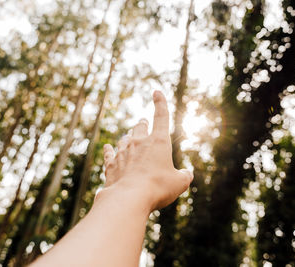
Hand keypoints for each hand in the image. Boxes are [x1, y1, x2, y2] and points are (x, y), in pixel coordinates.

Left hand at [101, 90, 192, 210]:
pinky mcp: (111, 164)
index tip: (156, 92)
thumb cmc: (158, 187)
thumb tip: (187, 174)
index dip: (160, 103)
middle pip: (140, 127)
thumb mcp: (179, 183)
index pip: (161, 117)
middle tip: (142, 121)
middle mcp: (139, 142)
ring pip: (125, 138)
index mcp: (159, 142)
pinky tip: (107, 147)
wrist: (129, 197)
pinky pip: (109, 153)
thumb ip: (184, 176)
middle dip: (143, 124)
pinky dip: (109, 150)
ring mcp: (123, 152)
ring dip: (129, 137)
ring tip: (129, 137)